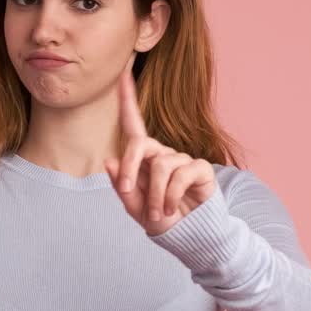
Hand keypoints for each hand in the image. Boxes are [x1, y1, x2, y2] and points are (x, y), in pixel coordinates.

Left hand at [103, 69, 216, 235]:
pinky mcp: (200, 168)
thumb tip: (110, 160)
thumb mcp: (135, 208)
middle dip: (131, 168)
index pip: (134, 126)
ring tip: (159, 213)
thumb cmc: (161, 220)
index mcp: (144, 159)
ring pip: (161, 166)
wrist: (189, 236)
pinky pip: (181, 175)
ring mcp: (183, 160)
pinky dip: (171, 196)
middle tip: (130, 191)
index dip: (128, 100)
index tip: (123, 74)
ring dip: (155, 195)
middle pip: (140, 145)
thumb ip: (123, 186)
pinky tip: (172, 209)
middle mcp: (163, 154)